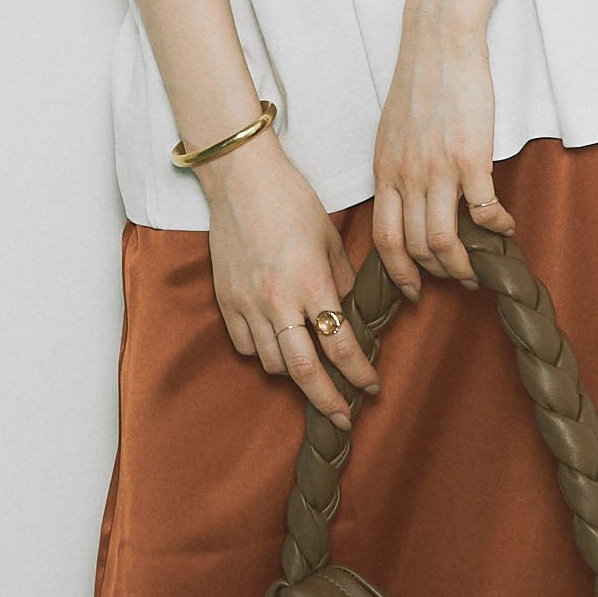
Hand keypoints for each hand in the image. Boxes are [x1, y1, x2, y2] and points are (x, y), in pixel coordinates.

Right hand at [201, 130, 383, 420]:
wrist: (240, 179)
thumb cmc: (291, 201)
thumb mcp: (330, 239)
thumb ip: (340, 281)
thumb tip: (347, 312)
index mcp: (312, 284)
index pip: (341, 346)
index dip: (359, 373)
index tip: (371, 387)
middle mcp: (279, 301)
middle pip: (304, 371)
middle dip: (327, 400)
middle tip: (342, 417)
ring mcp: (248, 304)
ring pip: (272, 364)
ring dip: (295, 373)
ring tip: (311, 371)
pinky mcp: (226, 301)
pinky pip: (246, 346)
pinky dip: (263, 353)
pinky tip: (276, 344)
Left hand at [371, 9, 516, 296]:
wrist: (439, 40)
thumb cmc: (421, 82)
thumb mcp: (393, 133)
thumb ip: (398, 168)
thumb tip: (408, 200)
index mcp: (385, 171)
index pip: (383, 238)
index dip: (398, 272)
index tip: (412, 290)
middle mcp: (406, 176)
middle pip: (413, 247)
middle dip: (436, 276)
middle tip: (458, 280)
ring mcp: (437, 168)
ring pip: (442, 240)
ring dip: (464, 263)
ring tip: (480, 267)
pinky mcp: (470, 156)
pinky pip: (482, 211)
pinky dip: (496, 228)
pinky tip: (505, 227)